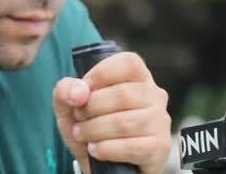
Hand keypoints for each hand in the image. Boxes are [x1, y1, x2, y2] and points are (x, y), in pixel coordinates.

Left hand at [53, 52, 171, 173]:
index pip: (129, 62)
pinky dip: (106, 149)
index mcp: (138, 77)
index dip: (102, 73)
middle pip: (123, 94)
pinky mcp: (159, 147)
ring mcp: (160, 121)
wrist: (104, 165)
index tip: (84, 90)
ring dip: (95, 130)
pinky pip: (131, 147)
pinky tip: (96, 150)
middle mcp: (154, 95)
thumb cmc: (91, 128)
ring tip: (84, 135)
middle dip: (92, 108)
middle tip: (79, 119)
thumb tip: (79, 91)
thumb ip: (65, 90)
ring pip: (124, 122)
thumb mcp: (70, 107)